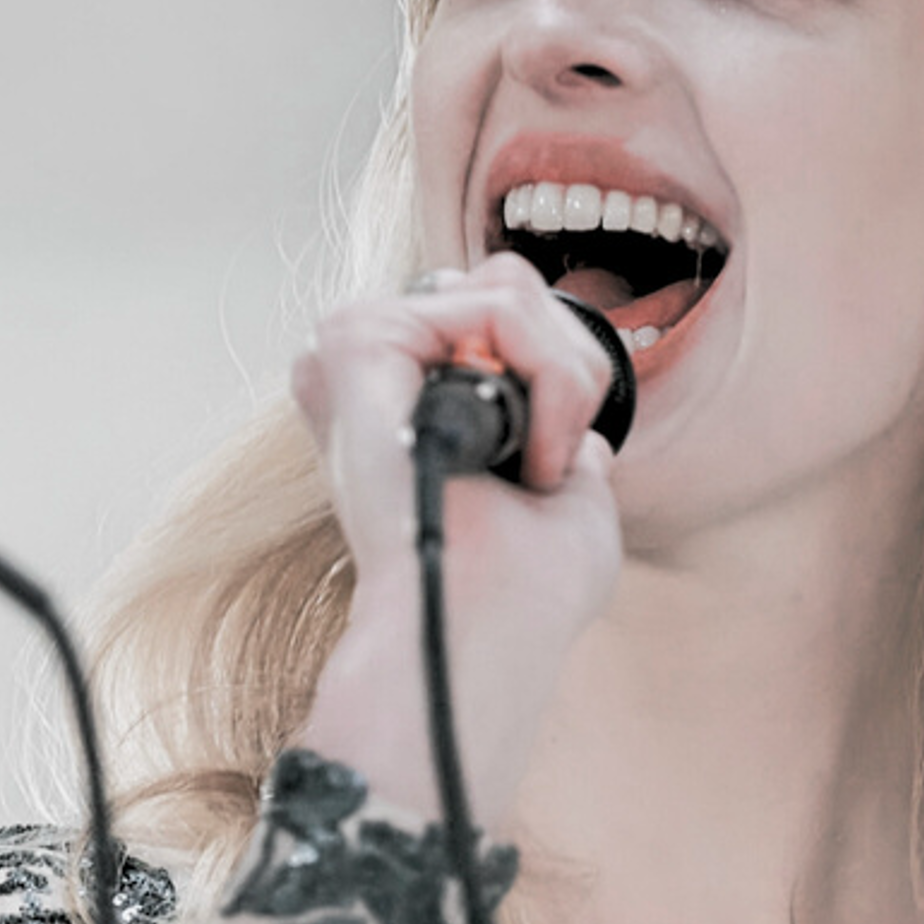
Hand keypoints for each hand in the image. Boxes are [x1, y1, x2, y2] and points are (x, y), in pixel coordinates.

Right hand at [291, 256, 623, 827]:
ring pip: (504, 288)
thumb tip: (555, 377)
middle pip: (506, 282)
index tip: (557, 460)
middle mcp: (380, 375)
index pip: (499, 306)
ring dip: (561, 378)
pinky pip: (484, 304)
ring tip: (539, 466)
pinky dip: (540, 373)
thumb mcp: (570, 495)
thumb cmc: (522, 598)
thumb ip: (560, 422)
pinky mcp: (354, 347)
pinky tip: (528, 455)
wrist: (482, 641)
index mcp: (413, 404)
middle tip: (553, 461)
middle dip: (569, 363)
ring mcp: (362, 358)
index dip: (560, 366)